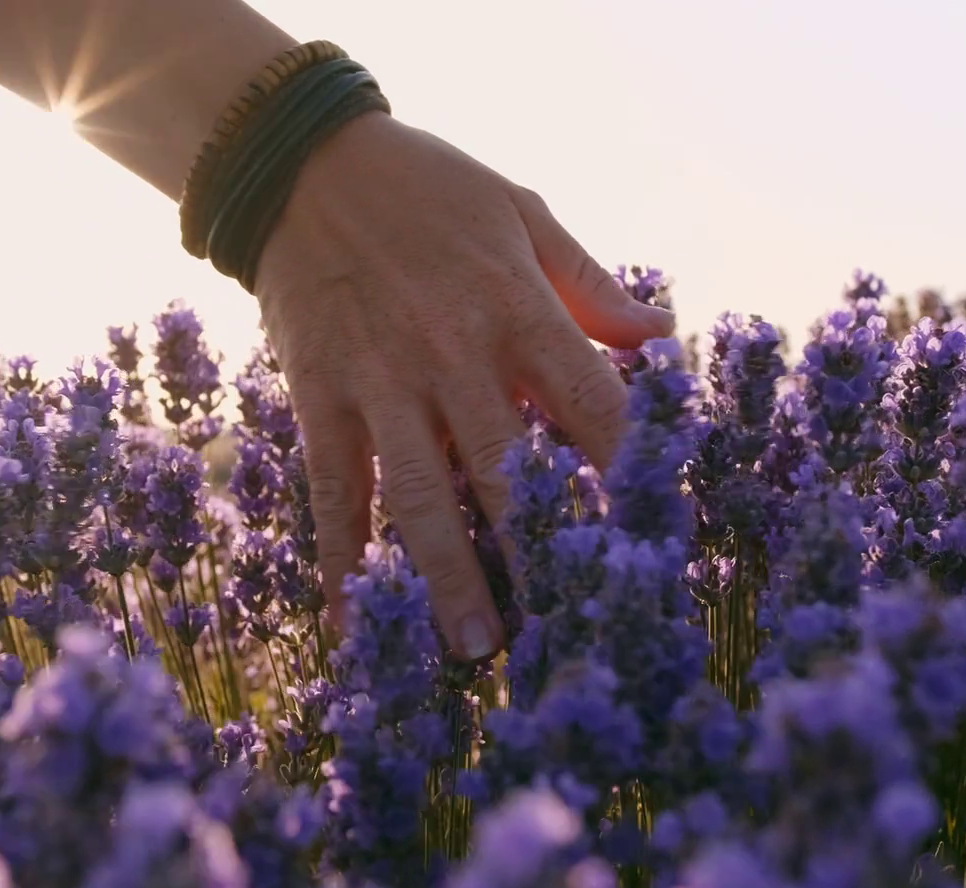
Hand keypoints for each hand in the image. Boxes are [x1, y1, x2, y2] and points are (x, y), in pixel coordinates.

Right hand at [254, 111, 674, 659]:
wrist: (301, 160)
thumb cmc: (428, 187)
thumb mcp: (520, 213)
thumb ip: (590, 285)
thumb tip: (664, 337)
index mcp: (517, 307)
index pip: (592, 404)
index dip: (631, 473)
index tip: (663, 538)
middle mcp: (452, 352)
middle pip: (509, 469)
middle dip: (543, 553)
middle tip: (573, 629)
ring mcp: (380, 380)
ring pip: (420, 496)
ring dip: (449, 577)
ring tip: (474, 650)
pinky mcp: (318, 396)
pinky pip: (334, 490)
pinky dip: (340, 560)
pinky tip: (348, 623)